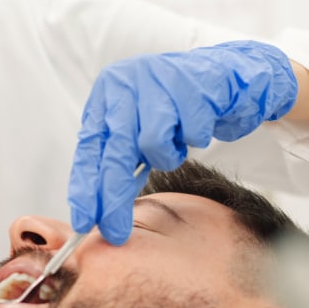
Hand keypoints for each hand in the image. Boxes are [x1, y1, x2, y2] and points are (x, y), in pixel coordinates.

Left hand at [69, 41, 297, 243]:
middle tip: (115, 230)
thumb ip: (118, 159)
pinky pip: (190, 134)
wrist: (225, 77)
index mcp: (108, 94)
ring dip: (168, 155)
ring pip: (153, 145)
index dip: (85, 187)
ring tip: (177, 141)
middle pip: (115, 153)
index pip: (90, 149)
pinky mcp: (192, 84)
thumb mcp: (138, 130)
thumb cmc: (176, 108)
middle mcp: (127, 83)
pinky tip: (198, 122)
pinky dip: (195, 137)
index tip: (83, 220)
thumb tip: (100, 207)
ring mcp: (158, 80)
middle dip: (114, 197)